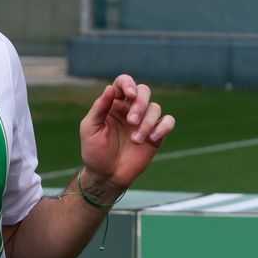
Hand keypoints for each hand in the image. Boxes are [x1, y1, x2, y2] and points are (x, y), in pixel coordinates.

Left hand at [79, 73, 175, 196]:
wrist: (106, 175)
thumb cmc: (95, 151)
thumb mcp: (90, 128)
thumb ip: (99, 108)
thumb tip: (110, 88)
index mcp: (113, 104)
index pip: (123, 83)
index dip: (128, 83)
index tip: (129, 94)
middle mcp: (130, 109)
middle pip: (144, 91)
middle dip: (140, 104)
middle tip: (131, 122)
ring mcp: (144, 121)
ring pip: (155, 108)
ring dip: (147, 122)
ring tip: (135, 140)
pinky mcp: (156, 134)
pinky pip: (168, 121)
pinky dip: (163, 127)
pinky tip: (152, 138)